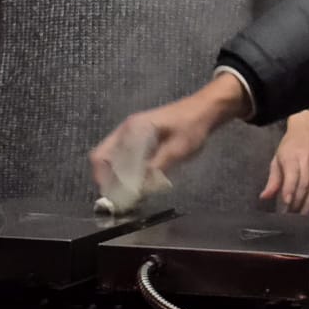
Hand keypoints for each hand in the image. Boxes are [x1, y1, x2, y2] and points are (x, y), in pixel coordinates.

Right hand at [91, 72, 248, 190]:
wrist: (206, 109)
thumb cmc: (192, 126)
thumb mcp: (176, 149)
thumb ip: (156, 168)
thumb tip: (139, 189)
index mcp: (131, 130)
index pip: (102, 156)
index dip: (102, 178)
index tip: (112, 196)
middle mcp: (127, 131)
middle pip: (105, 159)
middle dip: (110, 180)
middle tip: (121, 199)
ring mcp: (133, 133)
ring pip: (116, 159)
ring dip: (120, 177)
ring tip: (131, 194)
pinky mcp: (142, 138)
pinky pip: (128, 157)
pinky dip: (129, 171)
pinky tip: (141, 182)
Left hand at [263, 111, 308, 214]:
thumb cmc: (291, 142)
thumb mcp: (277, 157)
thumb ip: (273, 179)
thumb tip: (264, 197)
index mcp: (292, 158)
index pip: (292, 178)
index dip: (290, 192)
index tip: (285, 206)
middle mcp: (307, 162)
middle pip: (304, 186)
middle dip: (298, 203)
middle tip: (291, 217)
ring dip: (308, 205)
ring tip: (301, 218)